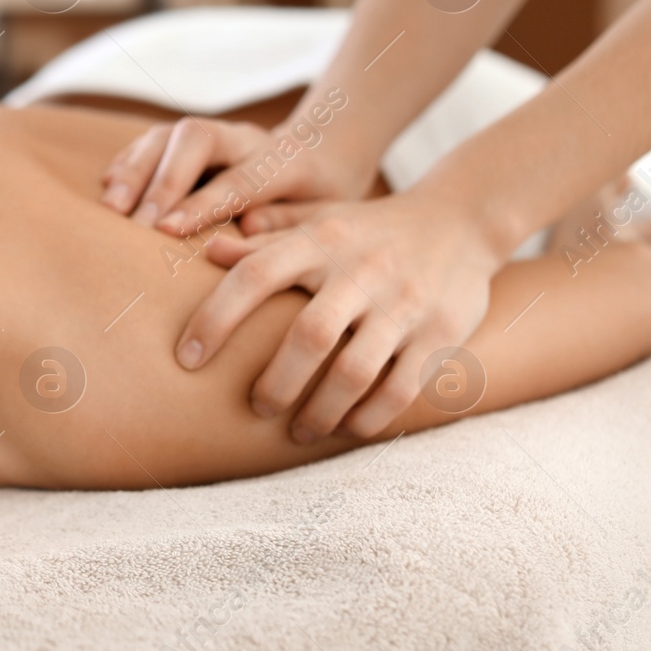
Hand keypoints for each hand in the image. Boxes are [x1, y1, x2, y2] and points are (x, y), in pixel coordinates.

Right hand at [101, 114, 377, 234]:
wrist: (324, 154)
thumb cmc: (322, 199)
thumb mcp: (326, 215)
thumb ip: (290, 222)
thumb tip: (249, 227)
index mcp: (287, 160)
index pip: (241, 177)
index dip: (203, 202)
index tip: (168, 230)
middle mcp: (246, 138)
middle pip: (196, 138)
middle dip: (162, 179)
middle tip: (137, 223)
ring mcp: (215, 134)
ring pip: (168, 135)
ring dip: (135, 169)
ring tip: (111, 208)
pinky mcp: (188, 140)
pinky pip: (152, 141)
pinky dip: (128, 162)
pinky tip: (108, 187)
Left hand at [177, 190, 506, 441]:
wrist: (463, 220)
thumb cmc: (368, 229)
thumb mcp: (318, 221)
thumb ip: (266, 240)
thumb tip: (204, 250)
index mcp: (320, 241)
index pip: (255, 276)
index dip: (215, 318)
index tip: (187, 360)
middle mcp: (361, 271)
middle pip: (309, 336)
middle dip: (275, 383)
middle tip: (255, 408)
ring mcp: (405, 304)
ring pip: (356, 372)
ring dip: (320, 411)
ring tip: (298, 430)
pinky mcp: (441, 333)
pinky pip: (402, 389)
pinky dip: (368, 418)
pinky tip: (346, 429)